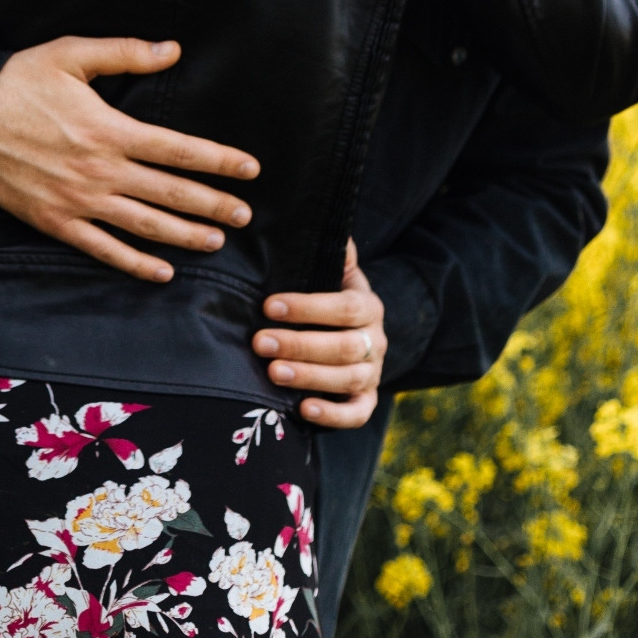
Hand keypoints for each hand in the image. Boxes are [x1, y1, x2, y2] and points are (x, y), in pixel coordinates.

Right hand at [0, 36, 259, 283]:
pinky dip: (135, 264)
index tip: (249, 169)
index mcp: (109, 129)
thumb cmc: (17, 82)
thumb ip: (125, 53)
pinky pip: (104, 249)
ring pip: (144, 227)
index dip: (217, 161)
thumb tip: (173, 50)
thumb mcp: (71, 55)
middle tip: (245, 216)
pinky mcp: (56, 222)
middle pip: (169, 194)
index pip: (177, 149)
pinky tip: (162, 272)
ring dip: (184, 237)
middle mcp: (100, 171)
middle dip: (212, 206)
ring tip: (216, 242)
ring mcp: (79, 201)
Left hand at [252, 241, 386, 427]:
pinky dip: (333, 415)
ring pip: (349, 379)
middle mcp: (376, 341)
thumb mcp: (336, 272)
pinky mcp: (367, 401)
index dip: (307, 308)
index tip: (269, 307)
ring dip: (310, 376)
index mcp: (368, 306)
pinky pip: (357, 413)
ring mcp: (374, 373)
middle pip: (344, 347)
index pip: (343, 307)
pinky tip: (303, 409)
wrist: (358, 334)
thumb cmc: (332, 298)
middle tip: (260, 343)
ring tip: (273, 373)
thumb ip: (334, 252)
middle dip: (300, 345)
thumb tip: (322, 223)